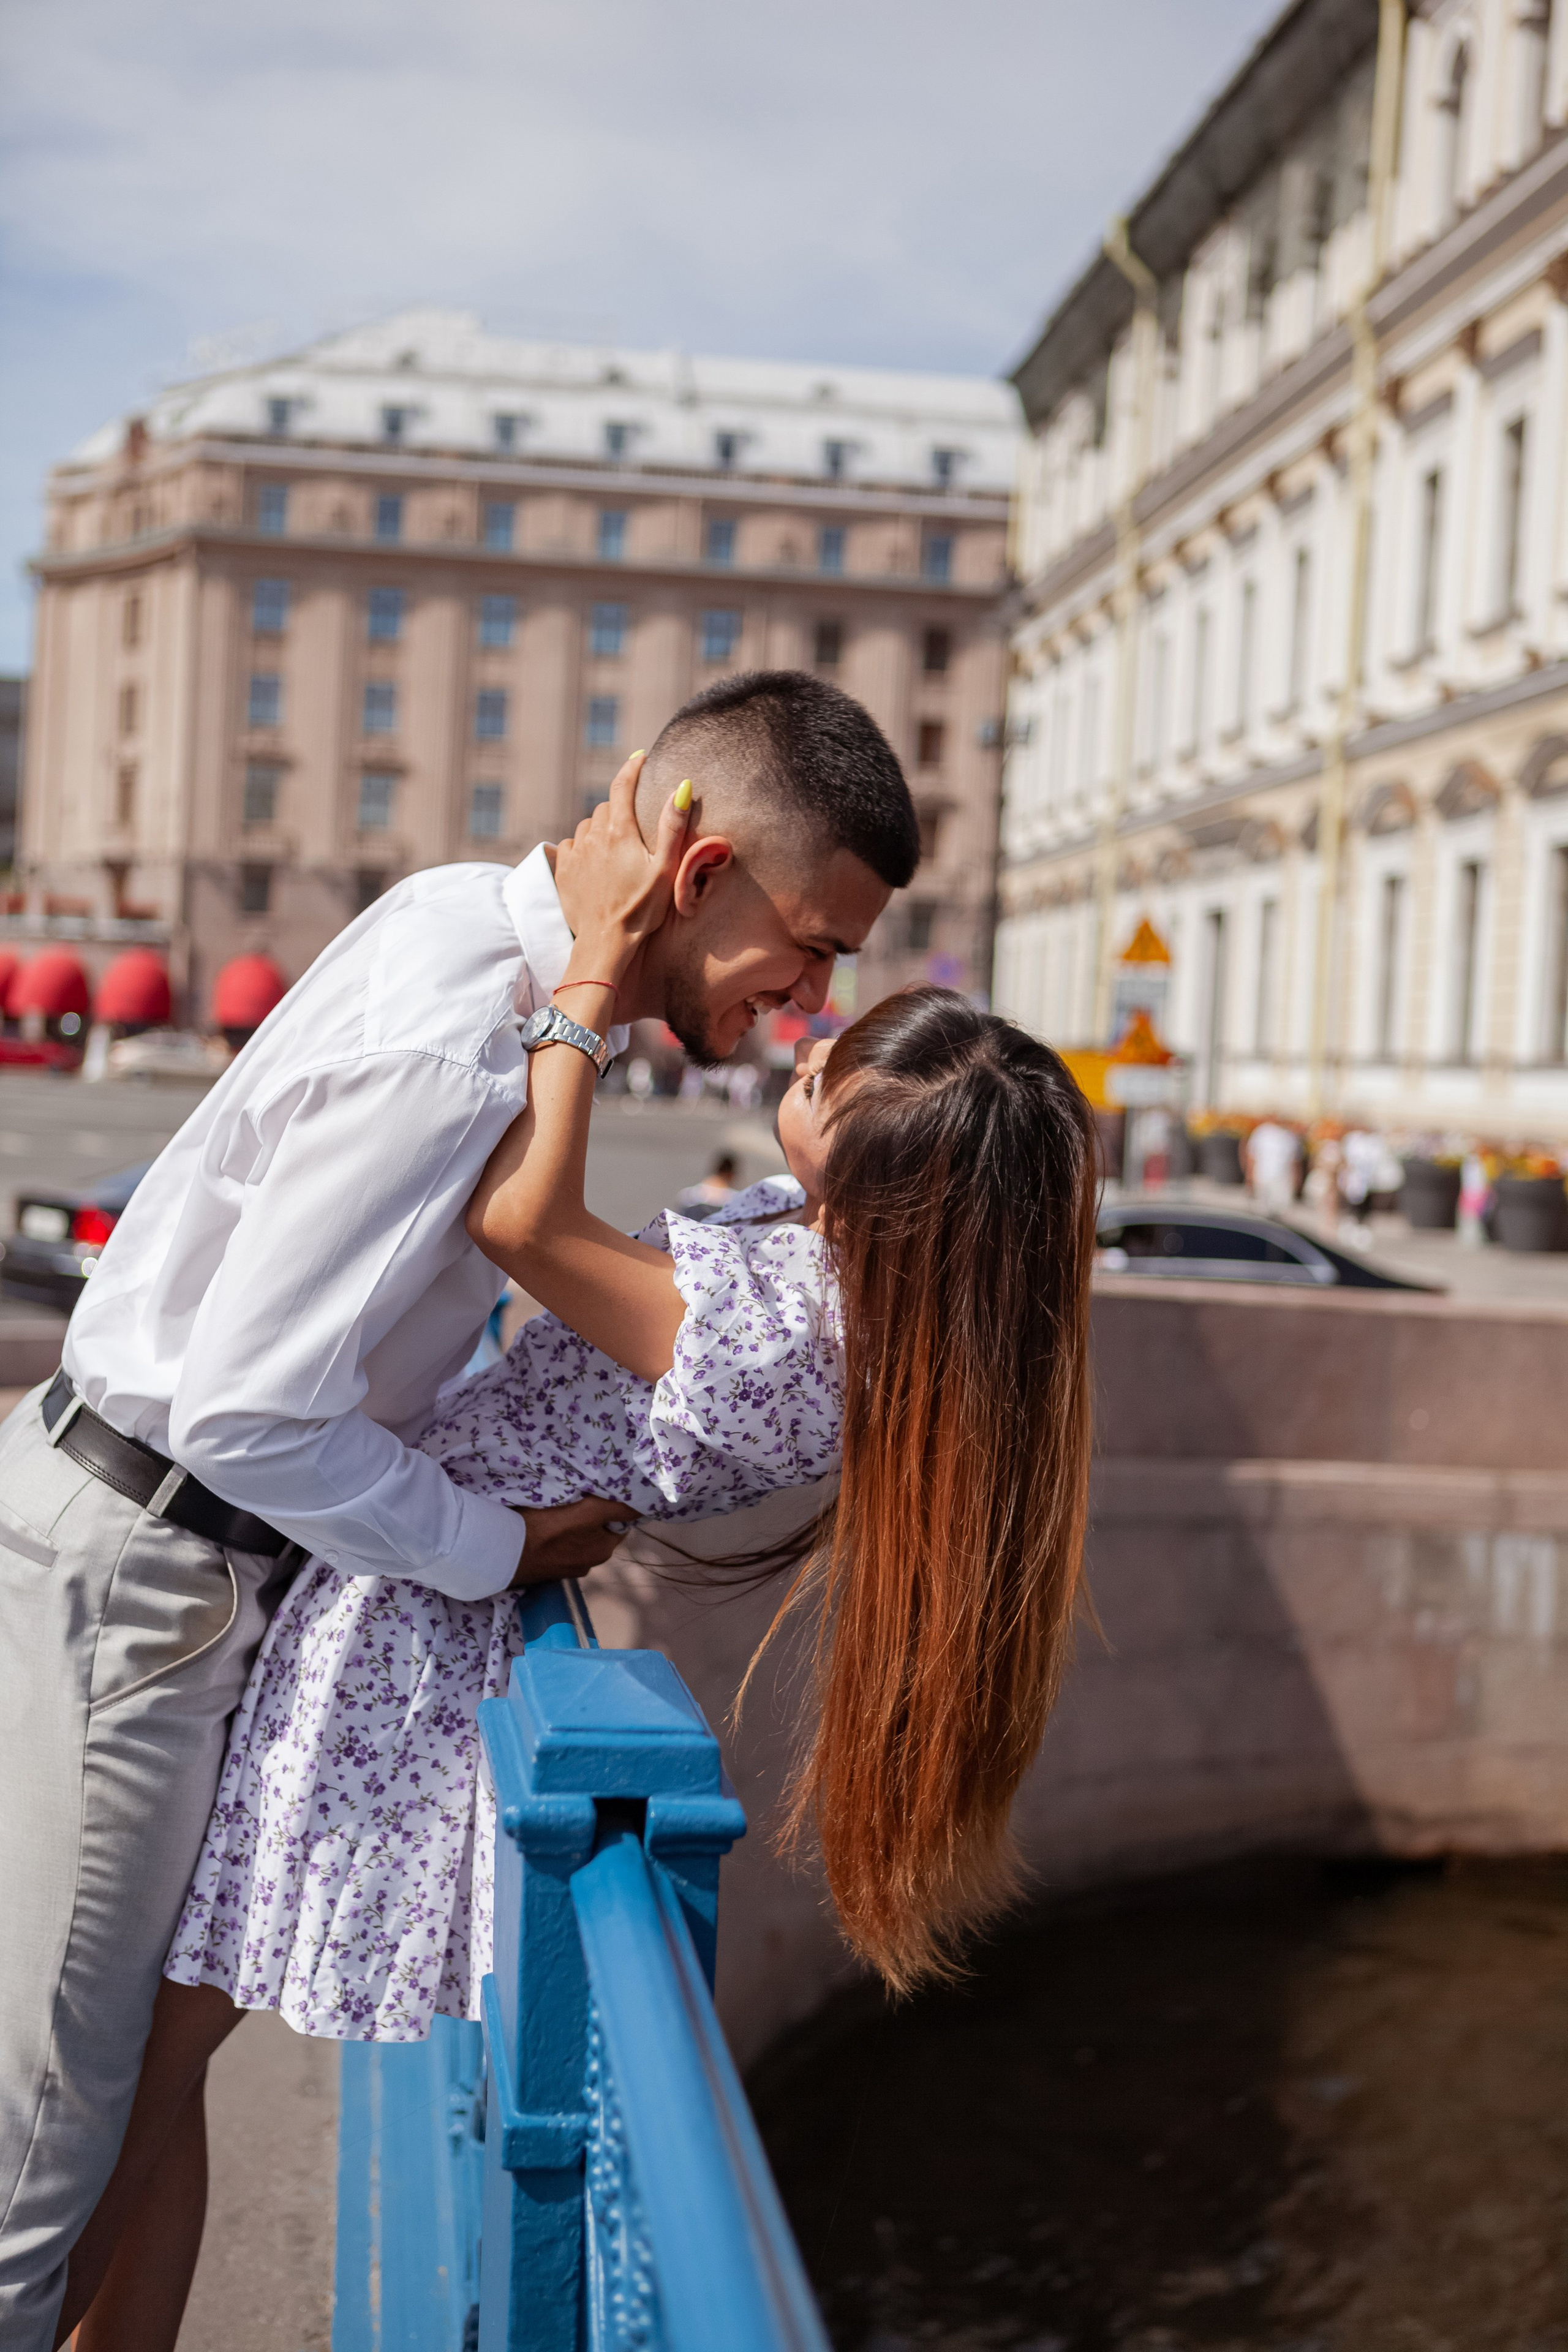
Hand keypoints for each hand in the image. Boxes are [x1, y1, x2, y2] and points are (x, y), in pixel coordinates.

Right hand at [508, 1494, 634, 1587]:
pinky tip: (543, 1525)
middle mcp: (589, 1564)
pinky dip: (555, 1536)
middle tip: (578, 1494)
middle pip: (597, 1529)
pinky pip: (557, 1545)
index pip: (618, 1521)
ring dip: (572, 1524)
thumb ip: (619, 1507)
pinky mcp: (545, 1568)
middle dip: (591, 1514)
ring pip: (576, 1537)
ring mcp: (565, 1568)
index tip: (601, 1490)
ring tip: (558, 1508)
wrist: (503, 1551)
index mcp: (603, 1551)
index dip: (612, 1504)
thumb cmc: (548, 1528)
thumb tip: (645, 1504)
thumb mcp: (591, 1512)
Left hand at [554, 751, 691, 990]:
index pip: (622, 786)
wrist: (605, 943)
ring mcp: (575, 852)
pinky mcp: (563, 870)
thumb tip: (682, 787)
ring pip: (588, 825)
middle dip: (619, 810)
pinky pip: (571, 845)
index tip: (640, 757)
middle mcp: (593, 835)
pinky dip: (583, 847)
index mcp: (619, 832)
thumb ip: (672, 827)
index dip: (632, 768)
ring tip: (616, 853)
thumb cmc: (641, 909)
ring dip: (600, 830)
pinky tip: (595, 864)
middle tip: (634, 830)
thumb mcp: (665, 869)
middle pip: (605, 808)